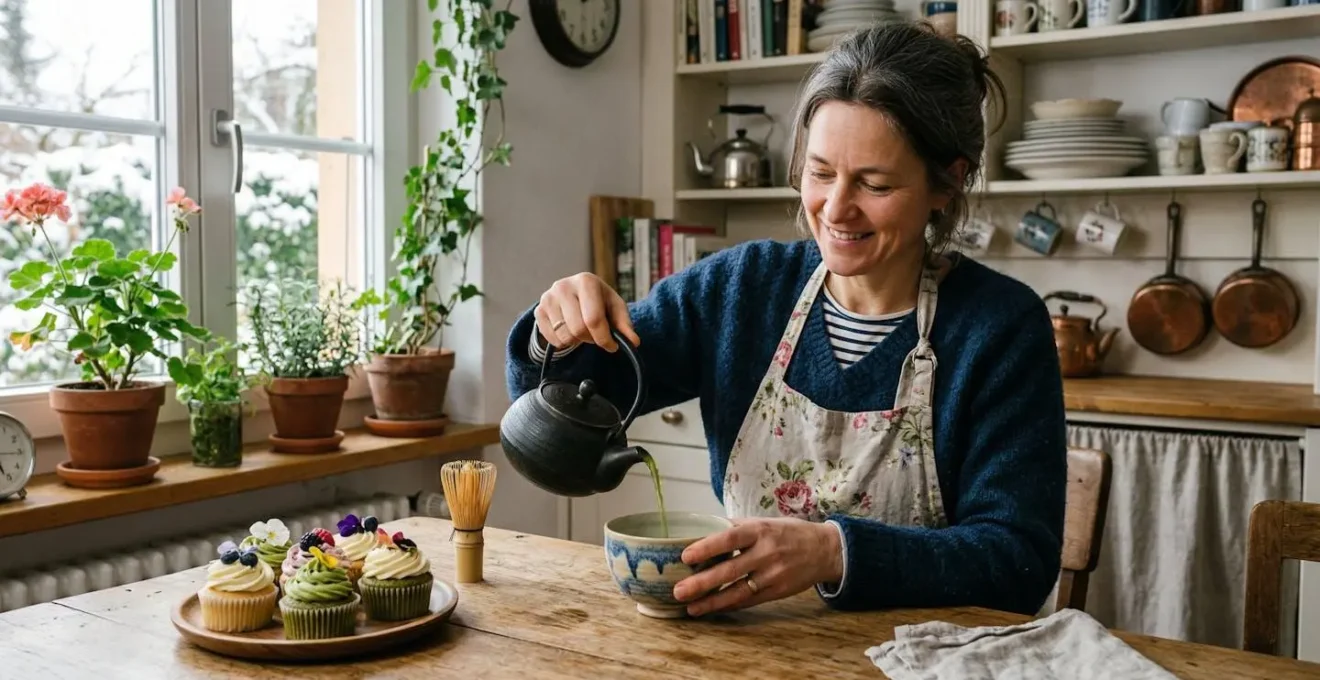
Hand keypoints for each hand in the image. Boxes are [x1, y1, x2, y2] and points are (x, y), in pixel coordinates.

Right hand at [535, 272, 639, 352]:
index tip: (612, 345)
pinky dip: (565, 342)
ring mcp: (548, 298)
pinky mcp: (538, 311)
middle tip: (595, 335)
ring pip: (565, 337)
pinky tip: (569, 330)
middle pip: (578, 329)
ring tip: (582, 329)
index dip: (604, 338)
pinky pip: (553, 340)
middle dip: (591, 339)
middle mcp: (563, 286)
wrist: (573, 292)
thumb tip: (633, 342)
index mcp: (586, 281)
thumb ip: (624, 324)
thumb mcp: (614, 307)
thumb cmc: (598, 300)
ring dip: (577, 341)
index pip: (594, 319)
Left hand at [671, 518, 843, 616]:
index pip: (729, 538)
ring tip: (690, 608)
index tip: (685, 556)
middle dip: (702, 583)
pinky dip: (728, 606)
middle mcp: (766, 553)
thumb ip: (735, 526)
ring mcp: (773, 575)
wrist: (825, 550)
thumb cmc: (788, 533)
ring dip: (712, 601)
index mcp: (760, 531)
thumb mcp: (764, 522)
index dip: (707, 547)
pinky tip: (711, 609)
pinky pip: (748, 601)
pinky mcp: (777, 592)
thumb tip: (702, 529)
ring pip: (738, 592)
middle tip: (678, 591)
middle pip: (730, 570)